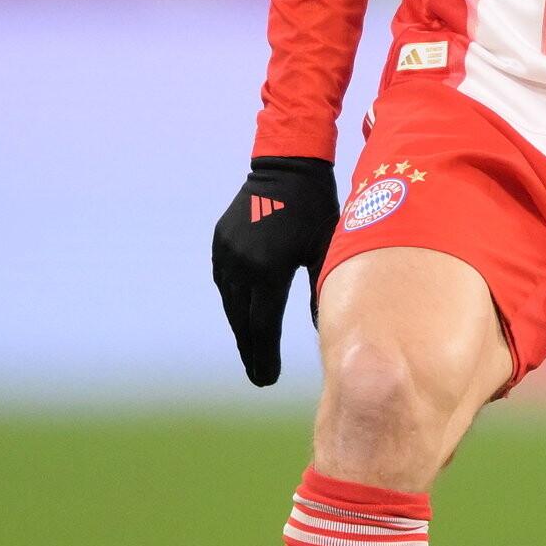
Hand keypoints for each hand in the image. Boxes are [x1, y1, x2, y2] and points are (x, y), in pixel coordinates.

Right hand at [210, 155, 338, 385]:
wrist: (288, 165)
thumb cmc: (317, 208)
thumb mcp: (325, 251)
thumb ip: (320, 292)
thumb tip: (322, 332)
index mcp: (268, 269)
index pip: (264, 326)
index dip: (265, 356)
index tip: (268, 380)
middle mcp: (241, 264)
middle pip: (242, 320)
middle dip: (252, 351)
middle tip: (259, 377)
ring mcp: (226, 251)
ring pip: (230, 302)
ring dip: (241, 327)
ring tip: (253, 352)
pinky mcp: (220, 240)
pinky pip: (224, 280)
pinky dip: (233, 300)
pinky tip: (242, 314)